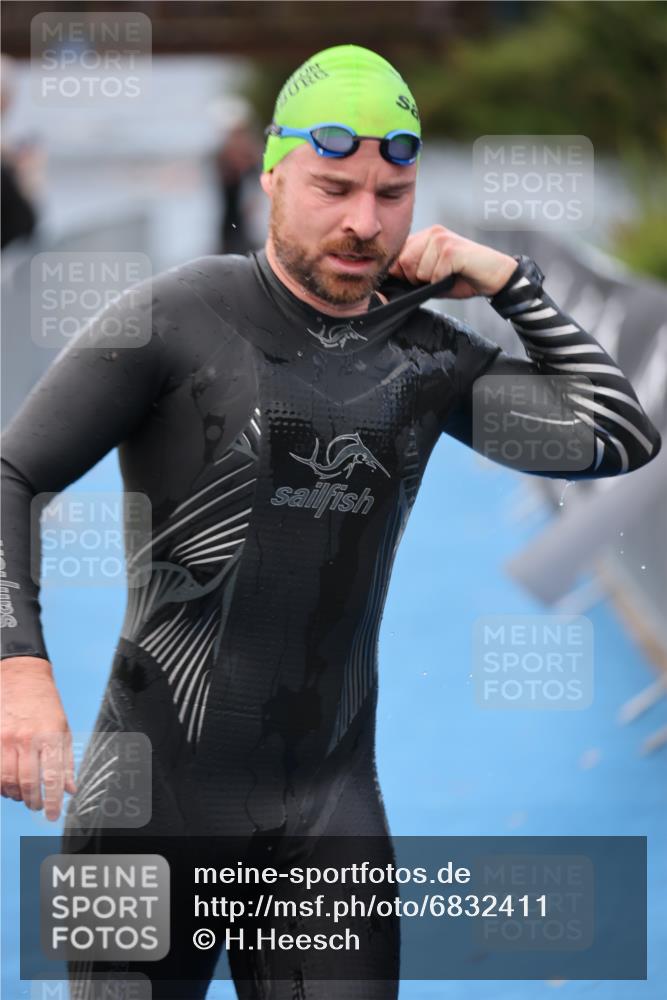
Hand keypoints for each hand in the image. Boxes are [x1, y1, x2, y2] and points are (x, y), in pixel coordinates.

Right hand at [1, 657, 75, 820]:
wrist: (22, 679)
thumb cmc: (46, 705)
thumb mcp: (64, 729)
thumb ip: (66, 761)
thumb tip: (71, 789)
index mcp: (51, 737)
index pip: (52, 777)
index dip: (53, 801)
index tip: (53, 815)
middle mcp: (29, 739)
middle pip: (28, 783)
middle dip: (33, 801)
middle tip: (38, 806)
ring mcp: (8, 740)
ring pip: (8, 781)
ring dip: (16, 795)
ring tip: (24, 796)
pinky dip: (1, 785)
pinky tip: (8, 786)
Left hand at [388, 225, 516, 298]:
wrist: (495, 276)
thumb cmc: (464, 277)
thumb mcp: (433, 276)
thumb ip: (412, 275)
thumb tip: (389, 282)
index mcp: (426, 236)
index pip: (398, 255)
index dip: (402, 274)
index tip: (418, 281)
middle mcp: (432, 233)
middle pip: (403, 263)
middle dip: (417, 279)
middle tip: (437, 279)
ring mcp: (442, 239)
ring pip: (418, 270)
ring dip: (432, 281)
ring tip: (448, 275)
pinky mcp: (451, 249)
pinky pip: (434, 275)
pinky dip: (443, 282)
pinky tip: (456, 274)